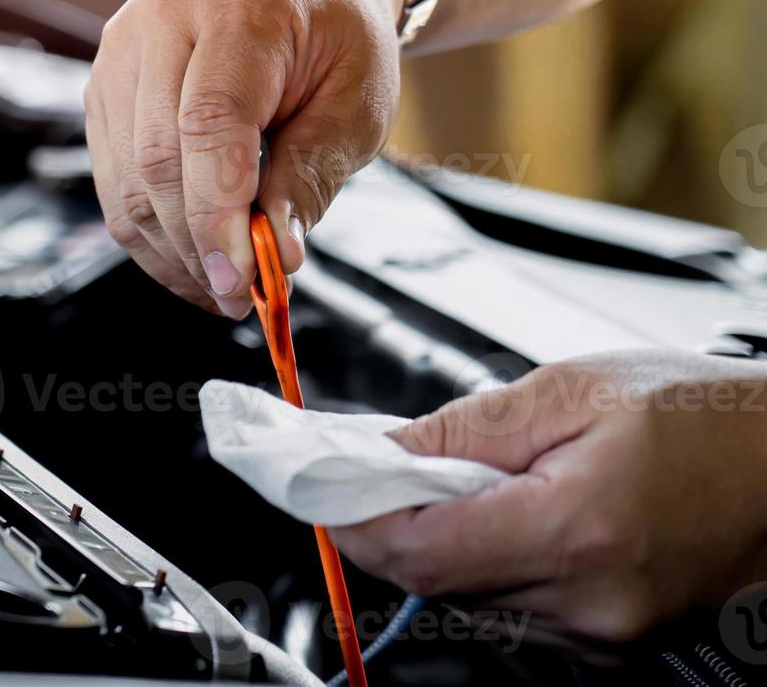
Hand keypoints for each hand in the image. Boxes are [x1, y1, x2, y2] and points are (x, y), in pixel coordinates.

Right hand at [84, 0, 405, 318]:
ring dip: (171, 249)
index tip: (244, 281)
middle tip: (240, 297)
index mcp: (239, 3)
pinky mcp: (102, 84)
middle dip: (197, 242)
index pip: (208, 122)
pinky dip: (150, 231)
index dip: (218, 212)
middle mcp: (162, 14)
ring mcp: (120, 48)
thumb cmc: (337, 40)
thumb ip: (311, 175)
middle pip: (157, 156)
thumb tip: (279, 257)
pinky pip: (113, 178)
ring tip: (222, 288)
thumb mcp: (356, 104)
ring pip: (126, 177)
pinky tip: (192, 260)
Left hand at [331, 352, 766, 643]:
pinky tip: (506, 511)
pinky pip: (519, 609)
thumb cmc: (711, 418)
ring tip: (453, 480)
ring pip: (471, 600)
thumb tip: (382, 451)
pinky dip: (490, 560)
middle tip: (371, 468)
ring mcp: (606, 634)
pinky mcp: (615, 639)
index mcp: (577, 531)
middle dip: (390, 525)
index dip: (352, 521)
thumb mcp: (576, 389)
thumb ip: (466, 428)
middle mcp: (591, 604)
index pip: (418, 554)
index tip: (318, 486)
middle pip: (436, 582)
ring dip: (440, 542)